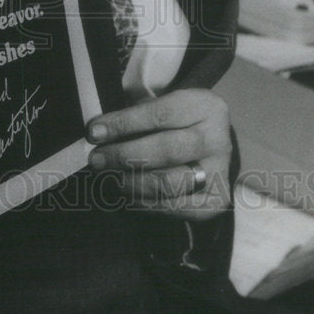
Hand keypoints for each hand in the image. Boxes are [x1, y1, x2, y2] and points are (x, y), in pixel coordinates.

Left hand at [86, 88, 232, 220]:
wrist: (210, 144)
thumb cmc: (176, 122)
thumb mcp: (163, 106)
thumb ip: (135, 117)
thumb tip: (98, 134)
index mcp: (205, 106)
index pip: (159, 114)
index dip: (124, 124)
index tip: (94, 132)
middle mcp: (217, 139)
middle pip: (167, 150)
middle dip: (125, 156)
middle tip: (97, 159)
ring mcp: (219, 171)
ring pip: (170, 183)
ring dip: (132, 183)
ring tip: (110, 178)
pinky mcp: (215, 201)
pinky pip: (175, 207)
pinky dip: (146, 203)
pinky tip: (127, 194)